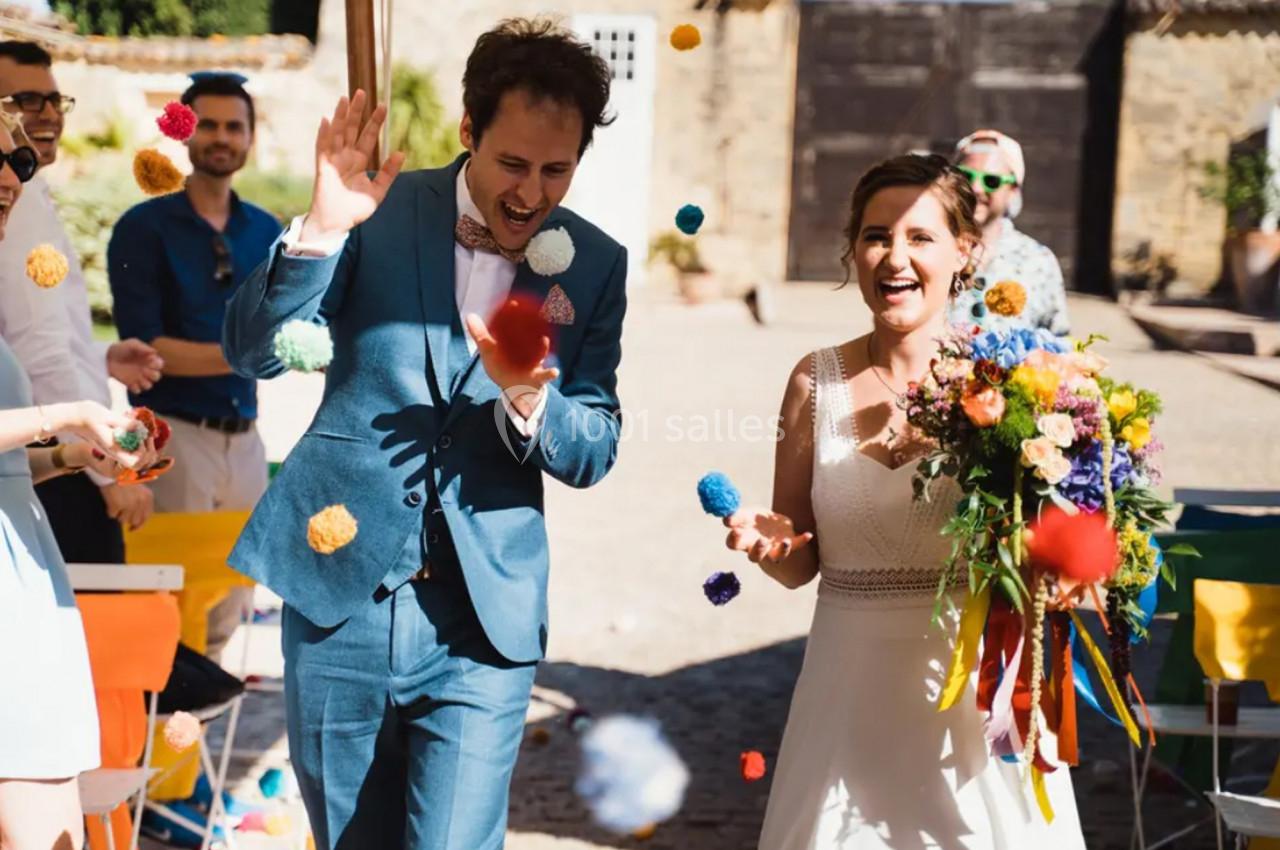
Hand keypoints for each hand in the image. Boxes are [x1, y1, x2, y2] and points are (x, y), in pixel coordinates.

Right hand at [54, 401, 149, 468]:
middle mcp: (115, 453)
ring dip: (147, 451)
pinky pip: (133, 452)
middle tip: (148, 437)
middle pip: (139, 466)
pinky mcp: (116, 446)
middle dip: (149, 453)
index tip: (142, 438)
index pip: (134, 463)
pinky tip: (140, 434)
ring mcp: (115, 451)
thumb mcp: (106, 416)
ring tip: (146, 436)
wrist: (72, 417)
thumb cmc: (87, 414)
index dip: (143, 452)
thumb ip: (124, 423)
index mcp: (113, 449)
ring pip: (137, 461)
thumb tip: (141, 428)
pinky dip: (141, 446)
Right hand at [99, 481, 153, 530]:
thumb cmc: (124, 477)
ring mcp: (129, 505)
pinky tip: (110, 501)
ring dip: (118, 514)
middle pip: (134, 521)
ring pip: (122, 520)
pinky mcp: (117, 506)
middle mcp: (140, 503)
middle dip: (127, 519)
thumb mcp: (139, 488)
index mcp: (148, 498)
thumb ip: (141, 502)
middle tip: (121, 513)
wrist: (112, 469)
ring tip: (116, 501)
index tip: (133, 529)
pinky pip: (112, 515)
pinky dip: (110, 510)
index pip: (146, 517)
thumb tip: (136, 519)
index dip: (140, 525)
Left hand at [107, 338, 164, 392]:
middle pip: (156, 377)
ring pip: (149, 386)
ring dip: (146, 384)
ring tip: (139, 378)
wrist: (107, 356)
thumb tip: (155, 352)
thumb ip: (143, 347)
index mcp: (149, 360)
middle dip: (153, 375)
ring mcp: (138, 378)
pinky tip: (130, 383)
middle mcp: (146, 370)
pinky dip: (136, 388)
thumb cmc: (121, 348)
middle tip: (144, 370)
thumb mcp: (132, 344)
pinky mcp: (130, 384)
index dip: (157, 365)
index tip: (151, 362)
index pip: (159, 365)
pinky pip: (137, 391)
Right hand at [301, 89, 405, 241]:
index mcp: (359, 161)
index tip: (383, 106)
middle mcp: (346, 156)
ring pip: (338, 133)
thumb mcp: (378, 191)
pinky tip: (327, 120)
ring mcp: (334, 160)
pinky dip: (324, 134)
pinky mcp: (323, 167)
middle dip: (357, 111)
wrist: (338, 223)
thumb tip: (401, 153)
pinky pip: (323, 148)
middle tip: (363, 92)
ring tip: (345, 98)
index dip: (375, 121)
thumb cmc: (355, 209)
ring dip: (341, 116)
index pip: (368, 136)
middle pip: (352, 129)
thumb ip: (389, 173)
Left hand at [464, 311, 559, 412]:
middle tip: (535, 313)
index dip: (513, 314)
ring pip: (540, 354)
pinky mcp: (538, 378)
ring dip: (542, 348)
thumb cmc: (503, 369)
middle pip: (529, 335)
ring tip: (544, 341)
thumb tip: (470, 316)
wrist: (516, 390)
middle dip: (532, 326)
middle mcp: (526, 349)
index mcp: (514, 341)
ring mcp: (534, 362)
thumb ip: (481, 336)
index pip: (514, 325)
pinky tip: (555, 371)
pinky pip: (545, 375)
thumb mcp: (489, 353)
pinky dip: (550, 373)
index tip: (513, 303)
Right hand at [724, 507, 814, 564]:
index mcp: (744, 540)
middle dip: (758, 550)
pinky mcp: (789, 545)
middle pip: (755, 557)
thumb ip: (737, 516)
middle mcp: (758, 549)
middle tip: (761, 540)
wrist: (775, 526)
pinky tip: (808, 535)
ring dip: (781, 551)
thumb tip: (726, 518)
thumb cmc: (756, 521)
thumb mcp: (746, 515)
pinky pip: (796, 546)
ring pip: (776, 557)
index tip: (736, 530)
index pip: (734, 545)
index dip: (734, 539)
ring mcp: (774, 549)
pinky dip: (802, 541)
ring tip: (785, 542)